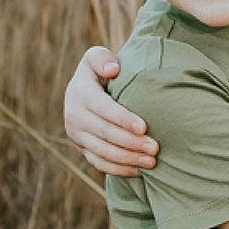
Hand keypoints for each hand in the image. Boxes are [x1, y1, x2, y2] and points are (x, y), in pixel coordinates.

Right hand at [62, 46, 156, 174]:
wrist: (86, 89)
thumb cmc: (101, 71)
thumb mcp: (98, 57)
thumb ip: (102, 58)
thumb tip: (113, 70)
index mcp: (80, 92)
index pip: (102, 108)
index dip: (122, 118)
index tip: (144, 127)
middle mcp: (73, 115)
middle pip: (104, 133)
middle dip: (131, 143)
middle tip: (155, 148)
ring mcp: (76, 134)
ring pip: (102, 152)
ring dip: (128, 159)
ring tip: (152, 162)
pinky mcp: (82, 148)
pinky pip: (99, 163)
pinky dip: (119, 169)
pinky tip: (139, 171)